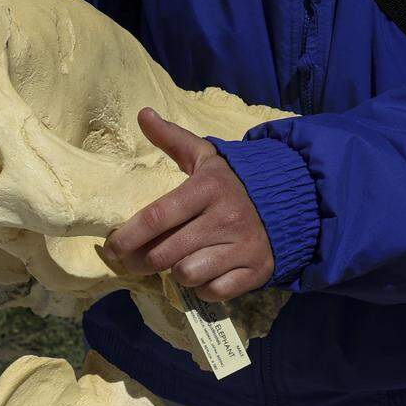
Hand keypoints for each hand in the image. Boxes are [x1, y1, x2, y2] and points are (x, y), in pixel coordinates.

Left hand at [103, 108, 273, 301]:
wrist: (294, 201)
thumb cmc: (235, 182)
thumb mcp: (207, 157)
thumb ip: (173, 139)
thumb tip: (142, 114)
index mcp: (208, 188)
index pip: (157, 217)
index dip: (128, 237)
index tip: (111, 248)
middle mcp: (226, 218)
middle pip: (165, 253)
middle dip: (140, 262)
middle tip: (133, 262)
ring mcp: (242, 246)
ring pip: (187, 274)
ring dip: (174, 274)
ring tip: (174, 263)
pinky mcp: (256, 271)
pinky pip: (213, 292)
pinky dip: (202, 289)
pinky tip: (202, 274)